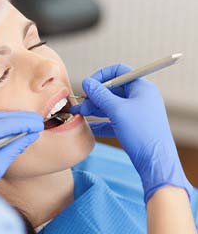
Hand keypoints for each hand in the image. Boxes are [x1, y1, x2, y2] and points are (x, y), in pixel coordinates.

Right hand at [70, 64, 191, 202]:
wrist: (155, 162)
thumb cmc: (141, 133)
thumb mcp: (117, 110)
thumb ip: (100, 95)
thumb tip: (86, 82)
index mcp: (141, 88)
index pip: (119, 72)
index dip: (102, 76)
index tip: (88, 85)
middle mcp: (139, 98)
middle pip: (112, 90)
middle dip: (94, 96)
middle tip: (80, 104)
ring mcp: (135, 113)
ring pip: (111, 106)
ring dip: (94, 109)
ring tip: (79, 114)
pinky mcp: (131, 127)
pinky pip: (113, 120)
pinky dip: (100, 122)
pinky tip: (89, 127)